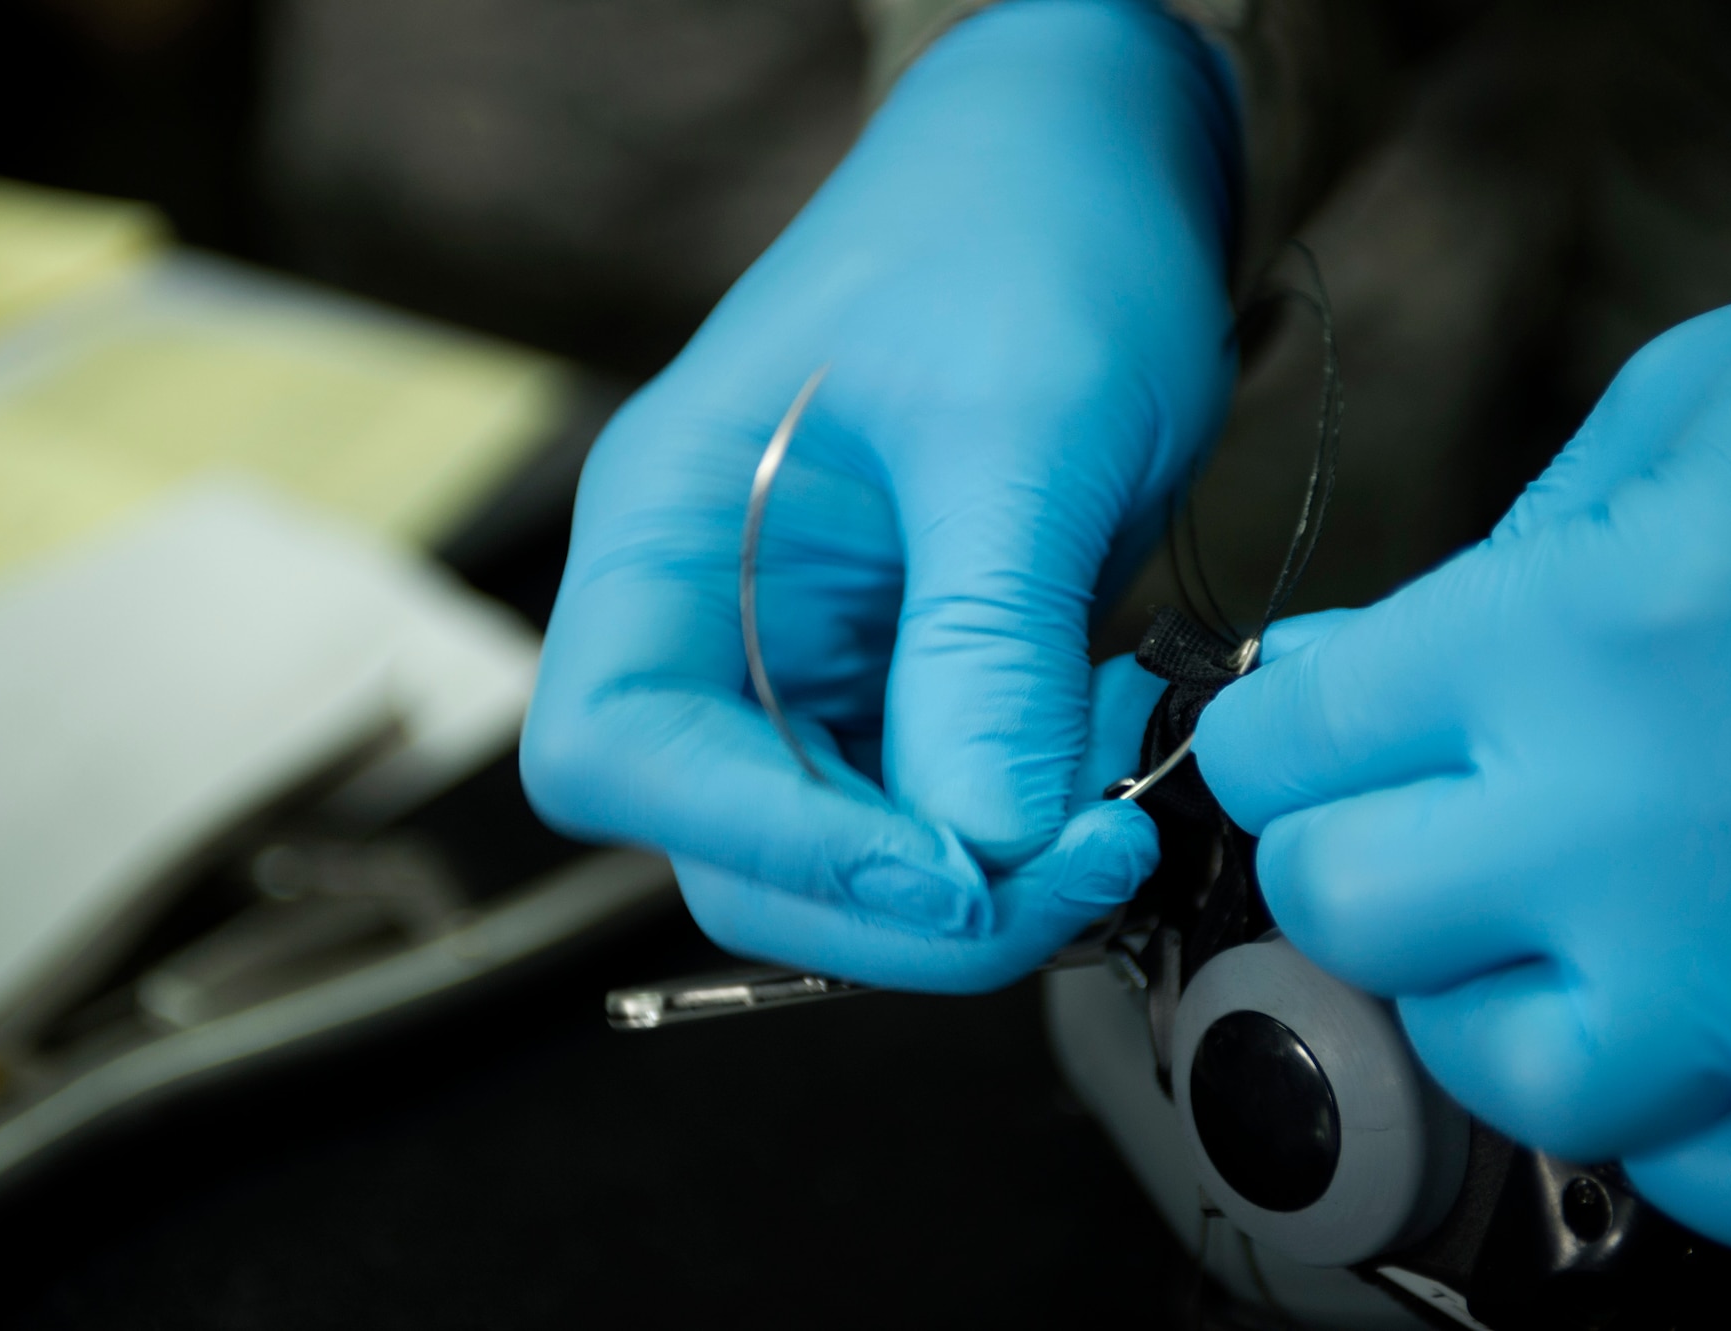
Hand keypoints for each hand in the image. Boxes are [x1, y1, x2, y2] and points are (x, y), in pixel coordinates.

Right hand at [521, 1, 1231, 989]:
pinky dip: (1019, 832)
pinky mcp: (903, 682)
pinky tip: (1104, 767)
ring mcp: (806, 662)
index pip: (619, 751)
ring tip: (1111, 806)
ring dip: (976, 880)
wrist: (1084, 172)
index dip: (768, 842)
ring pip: (844, 859)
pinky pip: (933, 815)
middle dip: (900, 899)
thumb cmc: (1019, 243)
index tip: (948, 868)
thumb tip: (981, 848)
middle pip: (734, 849)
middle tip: (1078, 868)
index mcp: (665, 535)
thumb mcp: (1015, 429)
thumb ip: (982, 639)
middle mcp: (712, 620)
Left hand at [1196, 238, 1730, 1263]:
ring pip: (1507, 1068)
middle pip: (1348, 911)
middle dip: (1348, 848)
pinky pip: (1730, 1192)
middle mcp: (1649, 824)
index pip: (1285, 746)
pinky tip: (1692, 1021)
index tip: (1302, 731)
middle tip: (1414, 812)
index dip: (1278, 733)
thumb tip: (1343, 670)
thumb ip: (1491, 562)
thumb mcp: (1677, 416)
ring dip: (1493, 992)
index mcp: (1574, 635)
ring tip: (1559, 916)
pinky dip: (1685, 1124)